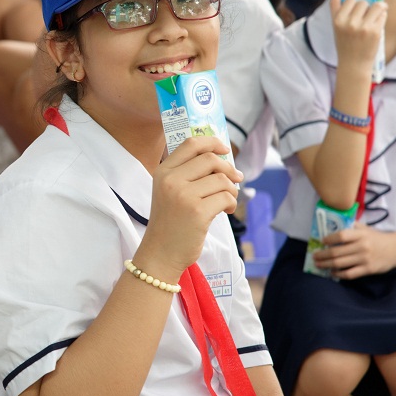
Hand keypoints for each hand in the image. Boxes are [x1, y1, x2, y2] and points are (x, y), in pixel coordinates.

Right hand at [140, 137, 242, 275]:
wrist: (160, 253)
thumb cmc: (169, 222)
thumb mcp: (169, 191)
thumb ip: (187, 173)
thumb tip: (221, 158)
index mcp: (162, 171)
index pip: (191, 144)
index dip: (212, 142)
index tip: (224, 150)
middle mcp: (170, 180)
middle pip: (210, 159)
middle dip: (228, 169)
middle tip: (235, 179)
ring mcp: (183, 195)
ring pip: (222, 179)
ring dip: (232, 190)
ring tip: (228, 201)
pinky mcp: (198, 212)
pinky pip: (226, 197)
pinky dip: (232, 203)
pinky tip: (226, 211)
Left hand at [313, 223, 395, 278]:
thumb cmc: (378, 238)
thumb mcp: (366, 229)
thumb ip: (352, 227)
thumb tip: (333, 224)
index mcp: (361, 234)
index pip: (341, 236)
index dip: (329, 239)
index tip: (322, 241)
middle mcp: (362, 246)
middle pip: (336, 252)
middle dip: (322, 255)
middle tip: (314, 256)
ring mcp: (365, 259)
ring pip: (340, 263)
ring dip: (326, 264)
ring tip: (319, 264)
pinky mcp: (368, 269)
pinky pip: (350, 274)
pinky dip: (339, 274)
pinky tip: (333, 272)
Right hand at [329, 0, 386, 78]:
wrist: (353, 63)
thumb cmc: (345, 43)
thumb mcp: (336, 26)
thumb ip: (335, 7)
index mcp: (338, 20)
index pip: (350, 0)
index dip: (355, 6)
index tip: (355, 14)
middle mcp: (349, 23)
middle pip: (363, 2)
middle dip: (366, 8)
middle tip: (365, 18)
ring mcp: (363, 27)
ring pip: (376, 6)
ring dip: (378, 9)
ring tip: (375, 17)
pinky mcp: (375, 31)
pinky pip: (383, 15)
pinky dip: (382, 18)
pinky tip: (377, 26)